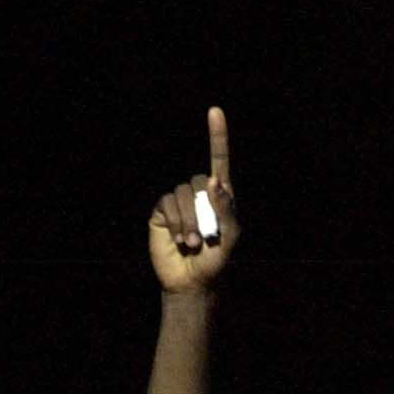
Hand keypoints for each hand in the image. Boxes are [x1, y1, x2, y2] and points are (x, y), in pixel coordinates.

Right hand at [148, 106, 239, 292]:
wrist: (191, 282)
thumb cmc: (215, 262)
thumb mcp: (230, 238)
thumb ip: (226, 209)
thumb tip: (214, 181)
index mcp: (219, 196)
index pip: (219, 160)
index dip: (217, 137)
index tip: (215, 112)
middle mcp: (199, 194)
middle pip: (198, 181)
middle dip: (203, 211)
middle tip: (206, 237)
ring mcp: (179, 201)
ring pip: (182, 193)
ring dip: (189, 220)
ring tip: (192, 243)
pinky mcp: (162, 211)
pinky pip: (168, 203)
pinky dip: (175, 222)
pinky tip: (179, 240)